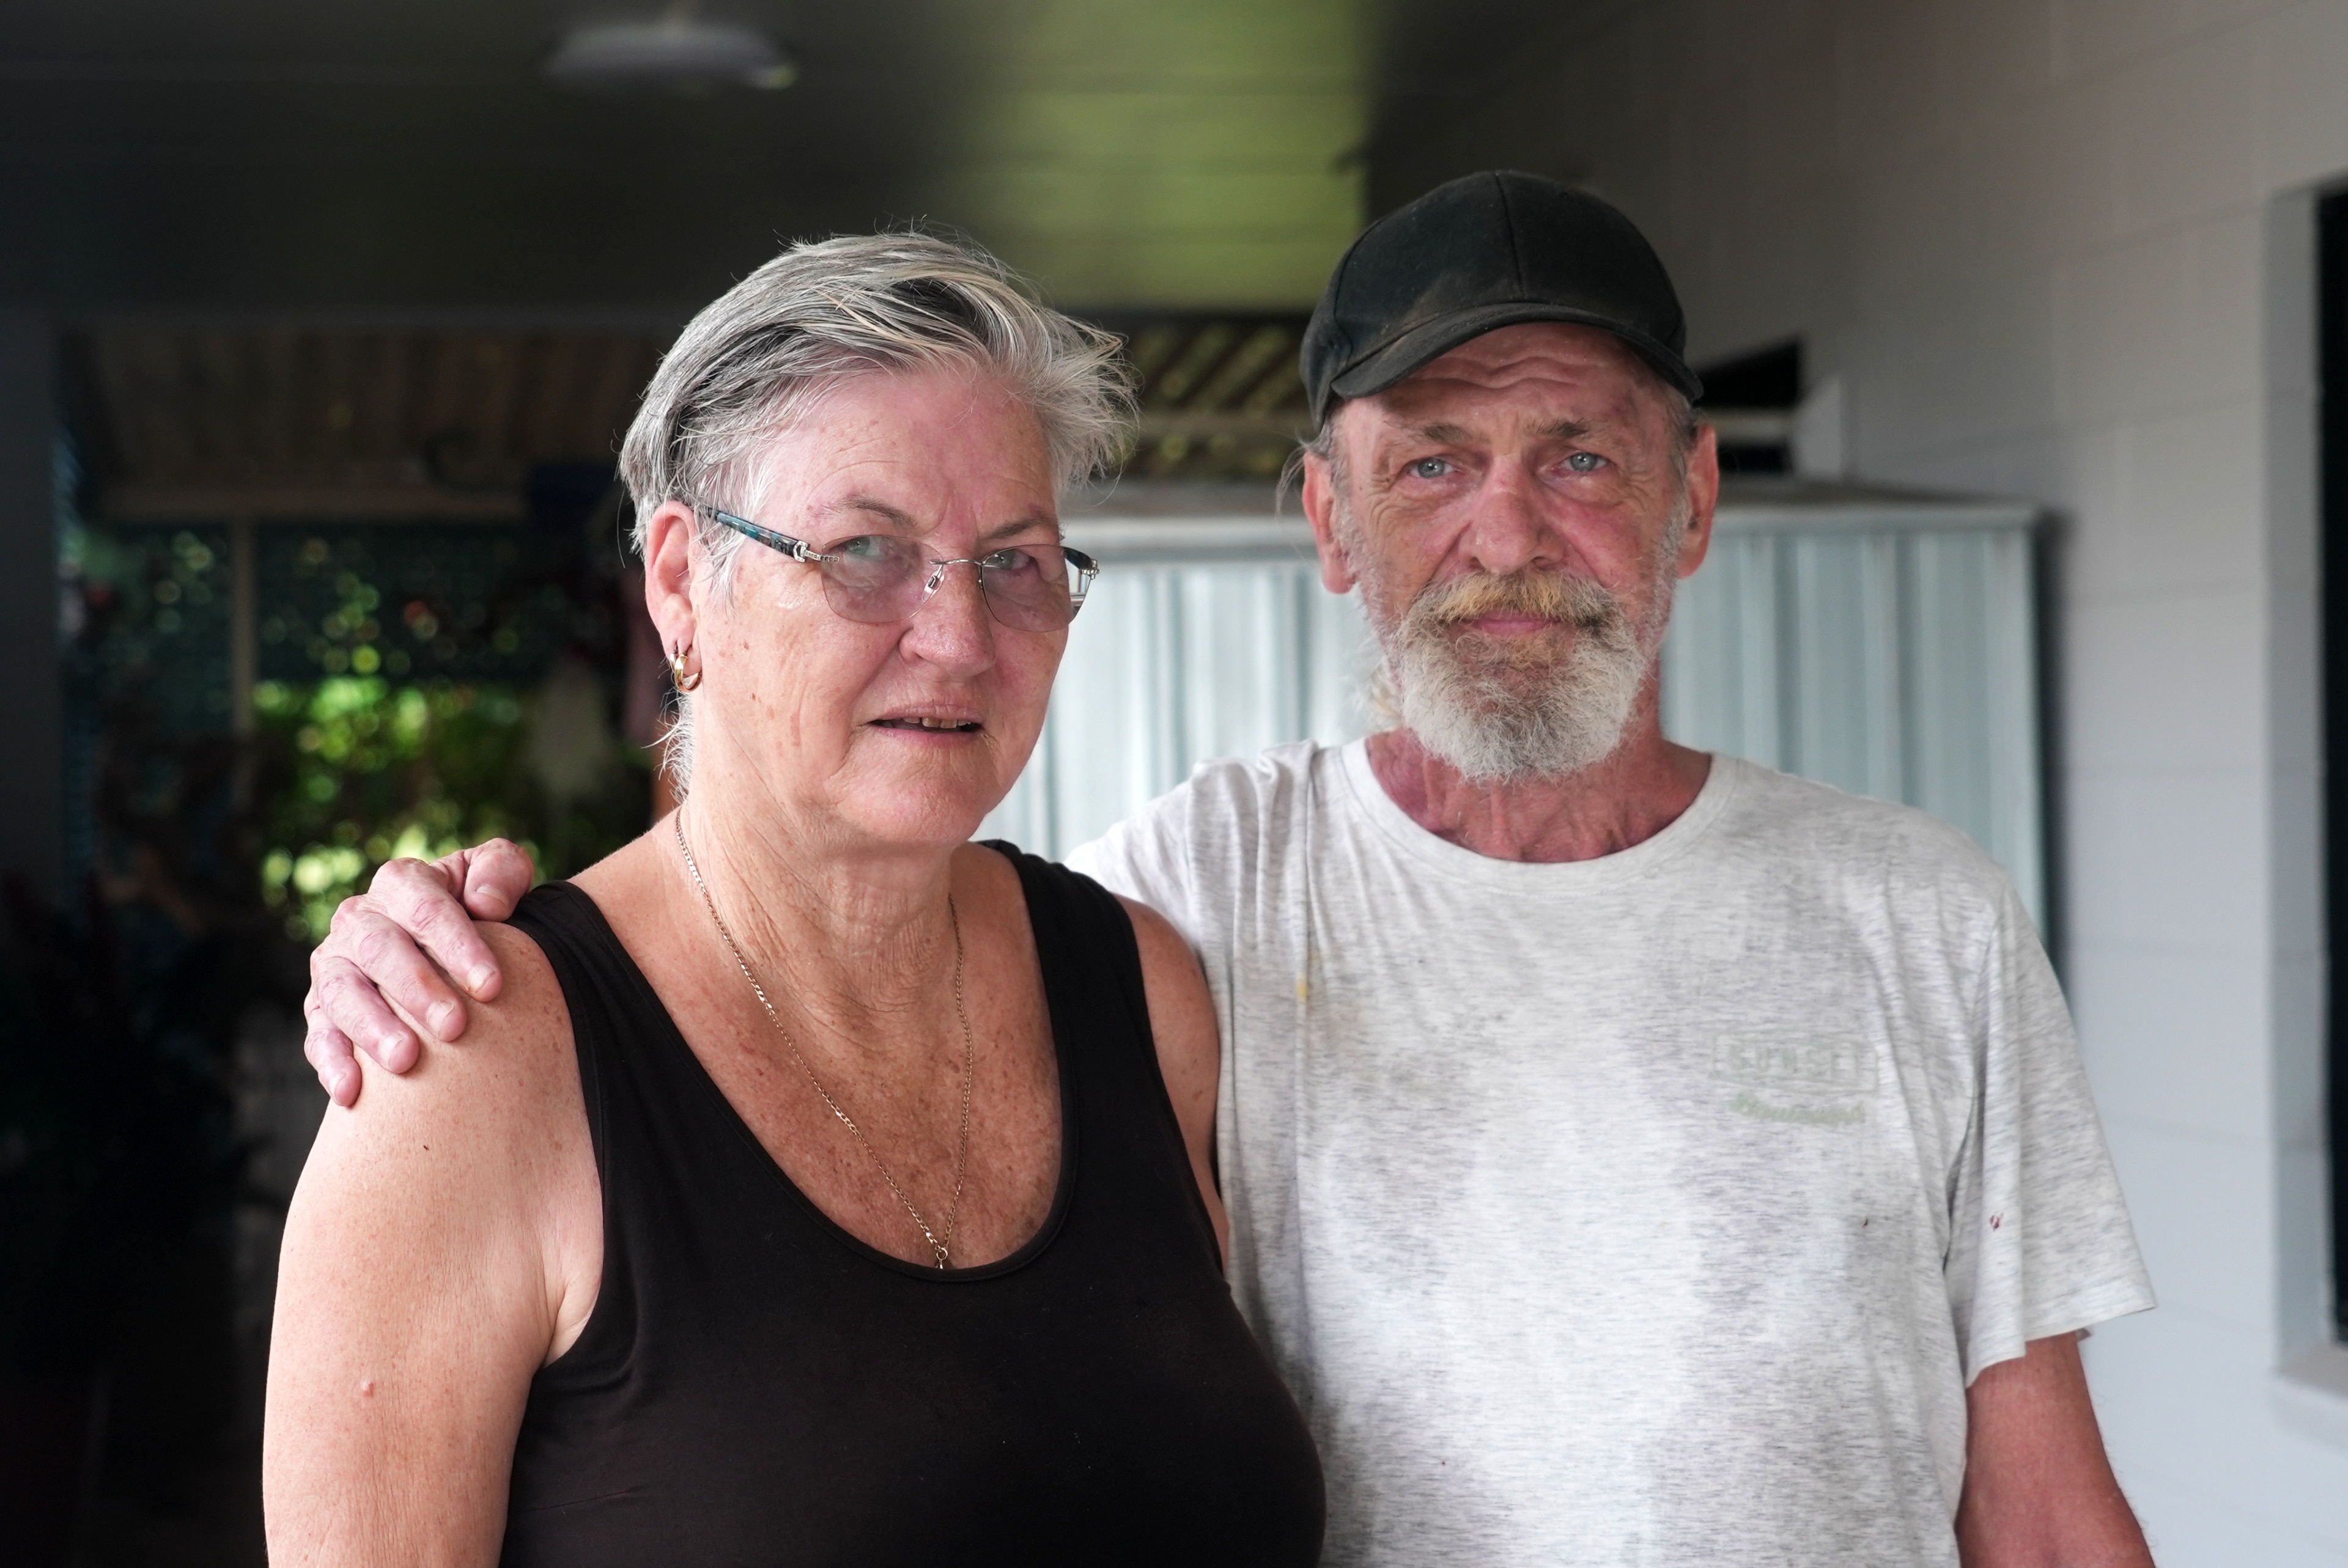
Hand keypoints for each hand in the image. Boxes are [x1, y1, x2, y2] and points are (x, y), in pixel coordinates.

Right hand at [303, 839, 537, 1105]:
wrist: (455, 951)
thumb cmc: (487, 913)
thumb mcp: (502, 876)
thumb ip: (502, 870)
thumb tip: (486, 903)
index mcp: (402, 883)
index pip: (426, 908)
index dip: (458, 945)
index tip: (492, 986)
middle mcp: (359, 920)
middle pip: (380, 950)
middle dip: (417, 989)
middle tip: (455, 1028)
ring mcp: (335, 965)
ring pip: (342, 993)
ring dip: (372, 1027)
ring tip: (406, 1060)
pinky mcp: (321, 1008)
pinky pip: (318, 1034)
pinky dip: (331, 1061)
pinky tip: (351, 1091)